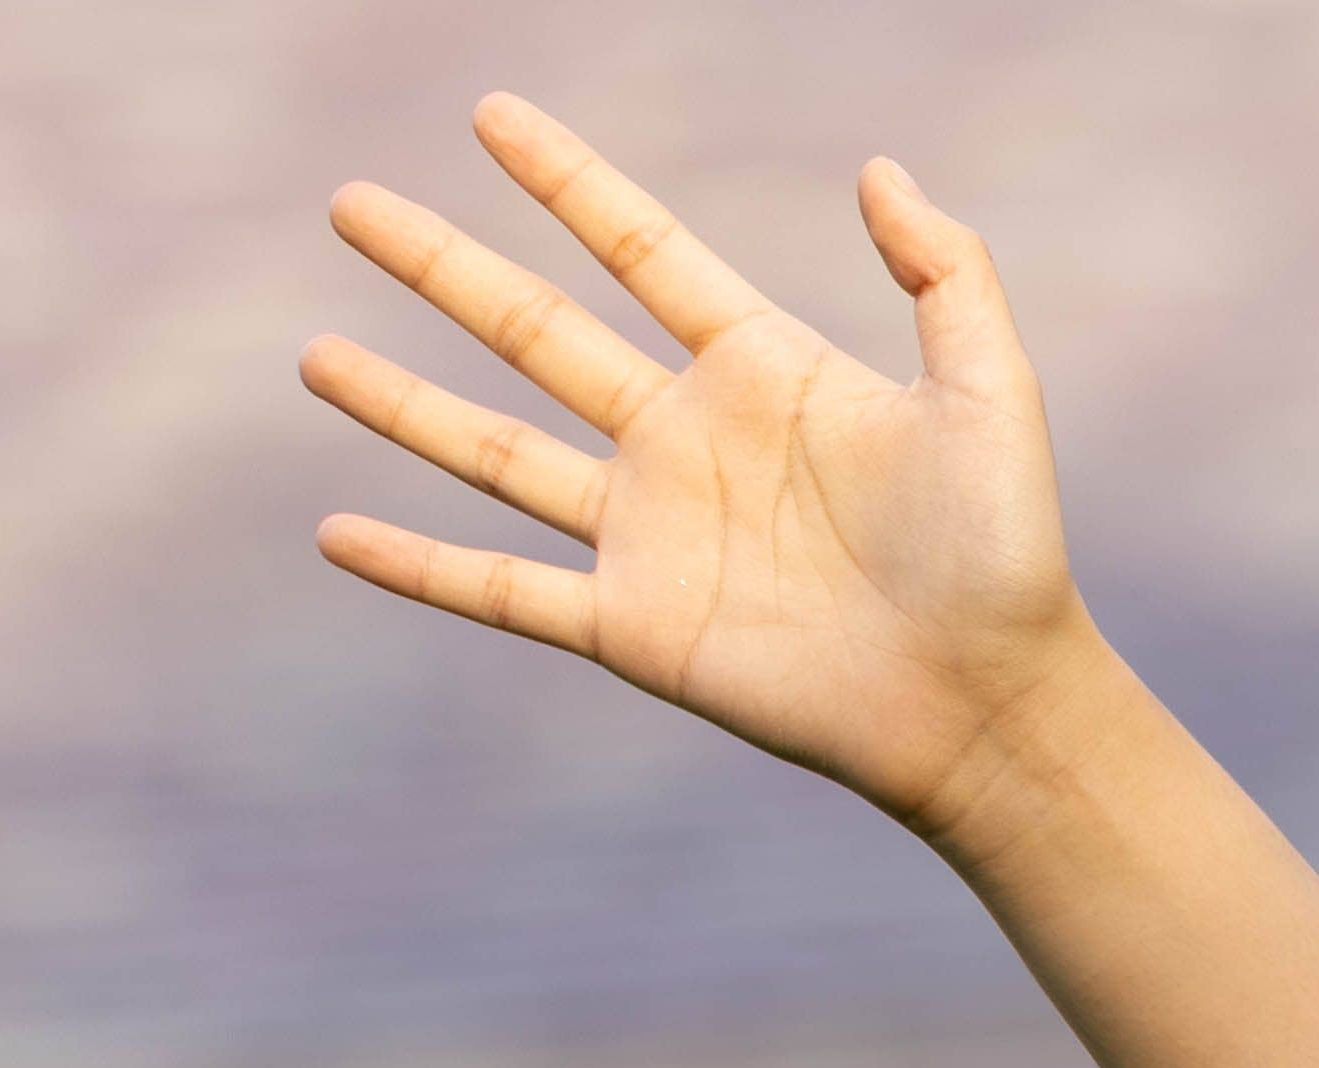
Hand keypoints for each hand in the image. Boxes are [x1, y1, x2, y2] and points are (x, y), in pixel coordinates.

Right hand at [303, 102, 1093, 840]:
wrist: (994, 702)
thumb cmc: (1005, 553)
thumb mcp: (990, 394)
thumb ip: (946, 275)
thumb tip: (881, 168)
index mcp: (763, 372)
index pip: (641, 253)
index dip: (568, 185)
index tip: (491, 114)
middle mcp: (689, 442)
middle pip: (536, 332)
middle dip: (442, 267)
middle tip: (349, 202)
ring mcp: (653, 534)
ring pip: (495, 452)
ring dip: (401, 405)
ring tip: (312, 356)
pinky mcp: (634, 626)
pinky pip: (501, 589)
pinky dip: (417, 566)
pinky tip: (335, 534)